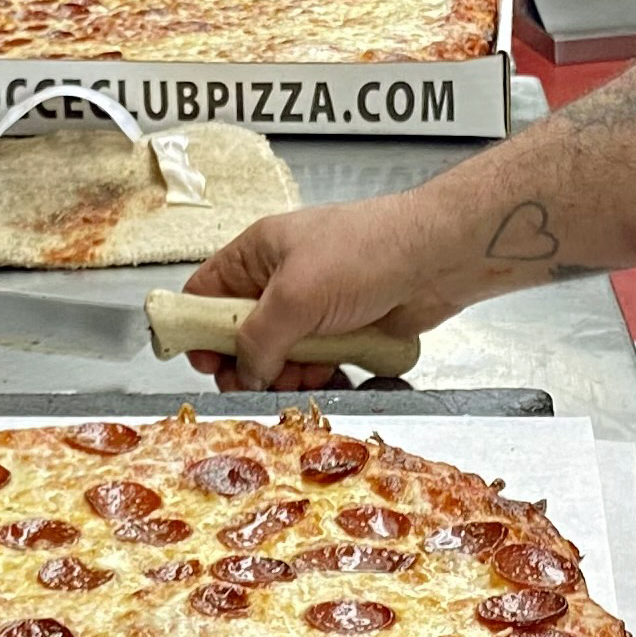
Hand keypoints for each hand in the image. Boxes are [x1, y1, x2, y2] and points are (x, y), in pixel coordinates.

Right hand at [180, 194, 464, 389]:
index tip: (205, 364)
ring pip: (280, 353)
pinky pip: (316, 361)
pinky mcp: (345, 328)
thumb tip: (244, 373)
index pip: (207, 290)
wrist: (437, 259)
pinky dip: (317, 373)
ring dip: (286, 372)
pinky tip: (330, 374)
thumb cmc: (365, 255)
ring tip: (304, 374)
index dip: (198, 328)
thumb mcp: (295, 296)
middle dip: (247, 362)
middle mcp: (282, 278)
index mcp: (259, 252)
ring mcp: (316, 304)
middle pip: (242, 332)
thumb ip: (258, 339)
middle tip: (255, 384)